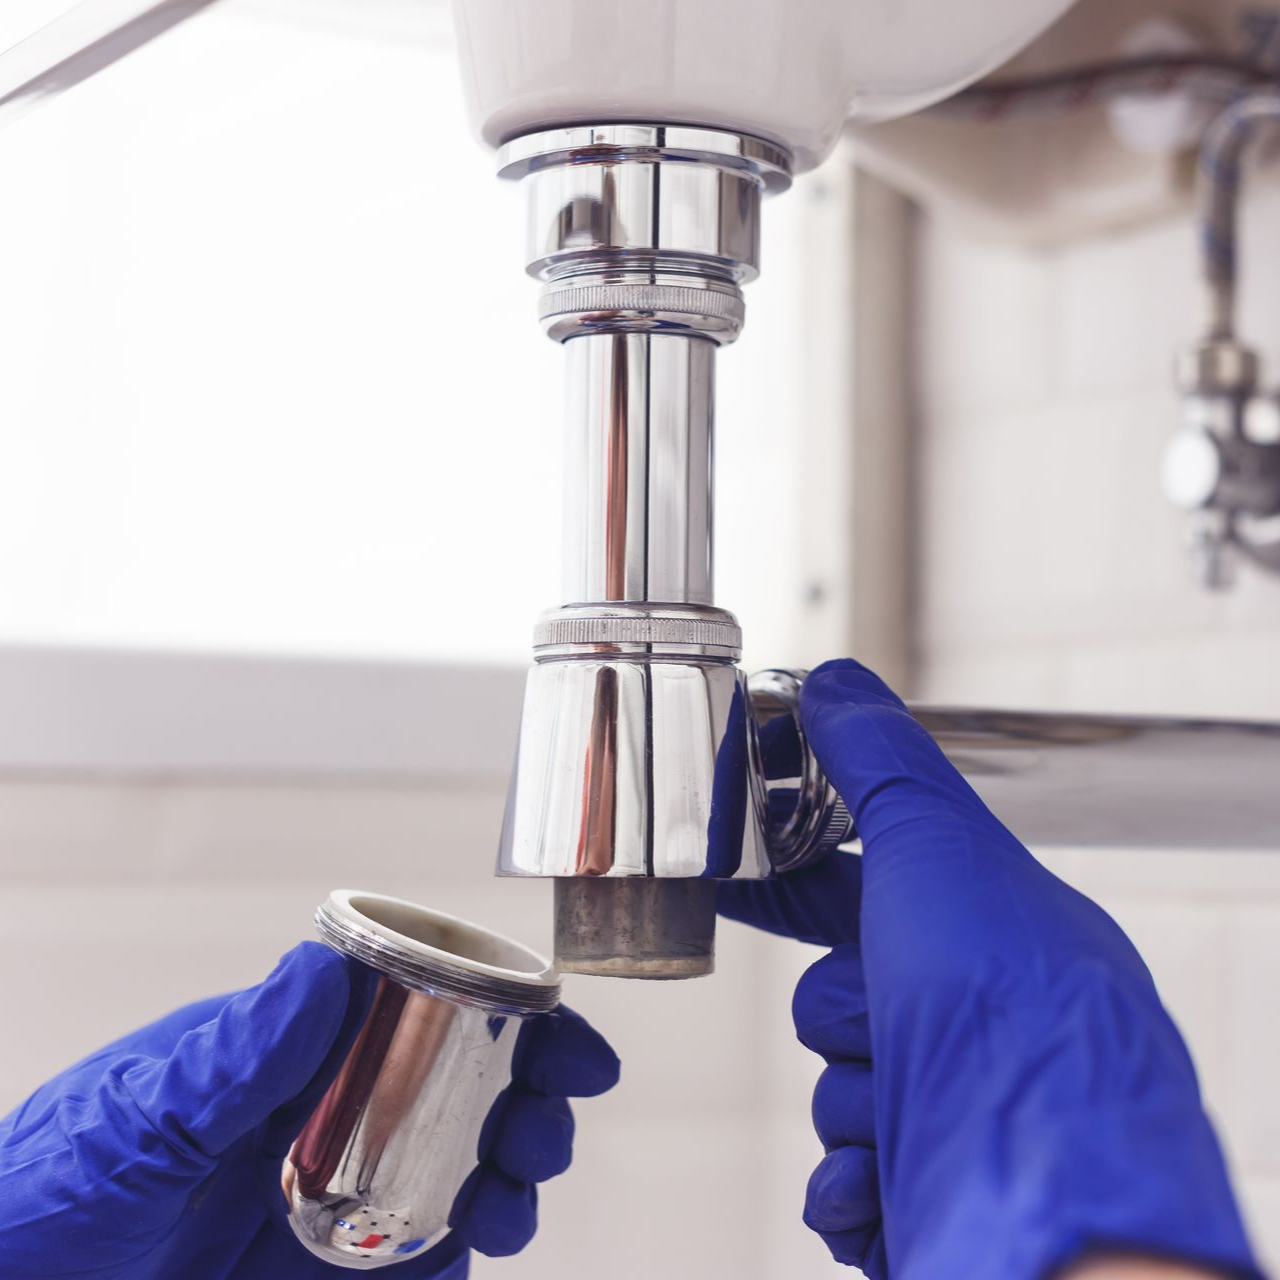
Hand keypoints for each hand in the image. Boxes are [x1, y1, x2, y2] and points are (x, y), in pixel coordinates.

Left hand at [0, 942, 618, 1278]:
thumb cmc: (37, 1199)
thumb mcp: (134, 1121)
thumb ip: (230, 1055)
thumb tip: (320, 966)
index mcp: (286, 1057)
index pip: (414, 1011)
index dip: (499, 1014)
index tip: (561, 1032)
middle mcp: (321, 1122)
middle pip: (456, 1095)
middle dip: (524, 1103)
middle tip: (545, 1131)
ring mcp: (324, 1207)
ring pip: (451, 1182)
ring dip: (504, 1189)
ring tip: (508, 1210)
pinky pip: (413, 1272)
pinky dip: (451, 1267)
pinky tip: (457, 1264)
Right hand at [721, 660, 1260, 1279]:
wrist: (1055, 1209)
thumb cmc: (1010, 1022)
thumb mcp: (939, 854)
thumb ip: (883, 767)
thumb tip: (838, 680)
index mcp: (986, 942)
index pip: (865, 896)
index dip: (792, 891)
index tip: (734, 883)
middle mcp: (977, 1030)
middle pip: (835, 1003)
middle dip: (843, 1021)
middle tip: (884, 1029)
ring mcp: (955, 1119)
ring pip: (835, 1098)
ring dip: (852, 1111)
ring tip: (905, 1120)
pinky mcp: (931, 1202)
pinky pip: (842, 1189)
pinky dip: (854, 1190)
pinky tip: (889, 1185)